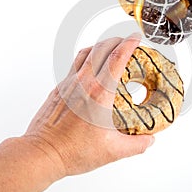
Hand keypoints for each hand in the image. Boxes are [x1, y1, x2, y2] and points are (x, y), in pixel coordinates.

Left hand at [25, 34, 153, 176]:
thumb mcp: (112, 151)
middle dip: (116, 40)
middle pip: (101, 48)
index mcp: (100, 93)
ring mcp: (69, 83)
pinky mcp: (60, 88)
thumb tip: (149, 140)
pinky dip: (87, 57)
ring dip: (100, 45)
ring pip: (86, 52)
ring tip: (110, 47)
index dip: (129, 44)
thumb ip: (136, 145)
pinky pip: (75, 63)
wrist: (42, 153)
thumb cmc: (73, 151)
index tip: (136, 38)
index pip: (117, 58)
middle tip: (126, 41)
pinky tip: (91, 65)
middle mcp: (84, 83)